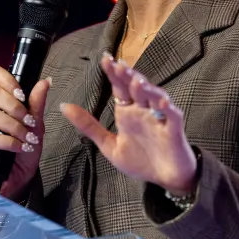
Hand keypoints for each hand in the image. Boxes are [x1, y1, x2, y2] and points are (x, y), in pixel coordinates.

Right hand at [0, 66, 50, 198]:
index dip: (8, 81)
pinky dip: (5, 141)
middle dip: (15, 108)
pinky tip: (17, 147)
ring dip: (13, 127)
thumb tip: (45, 81)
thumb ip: (37, 103)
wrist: (19, 178)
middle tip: (30, 123)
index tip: (22, 96)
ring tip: (27, 139)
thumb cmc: (24, 150)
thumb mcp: (36, 125)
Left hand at [60, 53, 197, 194]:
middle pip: (137, 88)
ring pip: (155, 98)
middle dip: (129, 76)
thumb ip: (89, 125)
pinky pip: (173, 117)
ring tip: (136, 81)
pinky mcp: (174, 131)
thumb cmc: (140, 160)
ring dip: (147, 89)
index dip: (114, 73)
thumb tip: (63, 106)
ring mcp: (160, 119)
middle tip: (118, 64)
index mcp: (128, 113)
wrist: (165, 179)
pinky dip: (169, 109)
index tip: (105, 58)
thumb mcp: (109, 145)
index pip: (120, 88)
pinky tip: (162, 103)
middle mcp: (144, 111)